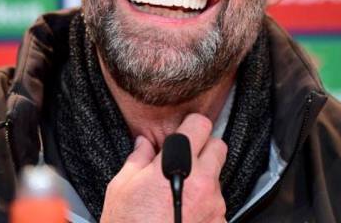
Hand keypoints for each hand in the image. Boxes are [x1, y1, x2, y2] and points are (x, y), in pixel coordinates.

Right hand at [100, 113, 227, 222]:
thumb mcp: (122, 187)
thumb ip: (138, 159)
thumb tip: (144, 144)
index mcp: (179, 166)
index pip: (200, 126)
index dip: (192, 126)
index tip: (185, 131)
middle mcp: (203, 184)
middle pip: (218, 147)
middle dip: (204, 149)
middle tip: (186, 162)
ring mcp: (215, 207)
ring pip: (218, 179)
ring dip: (205, 181)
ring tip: (180, 198)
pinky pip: (217, 207)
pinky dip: (205, 208)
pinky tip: (185, 217)